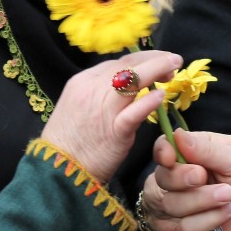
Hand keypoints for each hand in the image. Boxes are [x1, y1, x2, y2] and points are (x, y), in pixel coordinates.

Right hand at [41, 50, 180, 181]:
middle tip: (173, 62)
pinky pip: (133, 112)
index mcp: (83, 81)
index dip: (143, 59)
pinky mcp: (114, 132)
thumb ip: (101, 93)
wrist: (57, 171)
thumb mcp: (80, 106)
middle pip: (128, 65)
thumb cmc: (71, 142)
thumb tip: (127, 83)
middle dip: (154, 60)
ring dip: (157, 69)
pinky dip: (149, 102)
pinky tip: (161, 97)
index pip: (118, 62)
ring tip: (173, 69)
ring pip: (132, 79)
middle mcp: (92, 89)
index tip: (158, 62)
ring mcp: (102, 109)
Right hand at [140, 129, 230, 230]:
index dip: (162, 156)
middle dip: (182, 184)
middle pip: (158, 185)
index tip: (171, 158)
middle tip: (210, 180)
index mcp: (196, 155)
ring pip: (168, 210)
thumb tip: (174, 133)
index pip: (162, 153)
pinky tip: (228, 215)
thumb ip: (204, 147)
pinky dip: (205, 223)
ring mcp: (191, 208)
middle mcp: (188, 181)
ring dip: (199, 204)